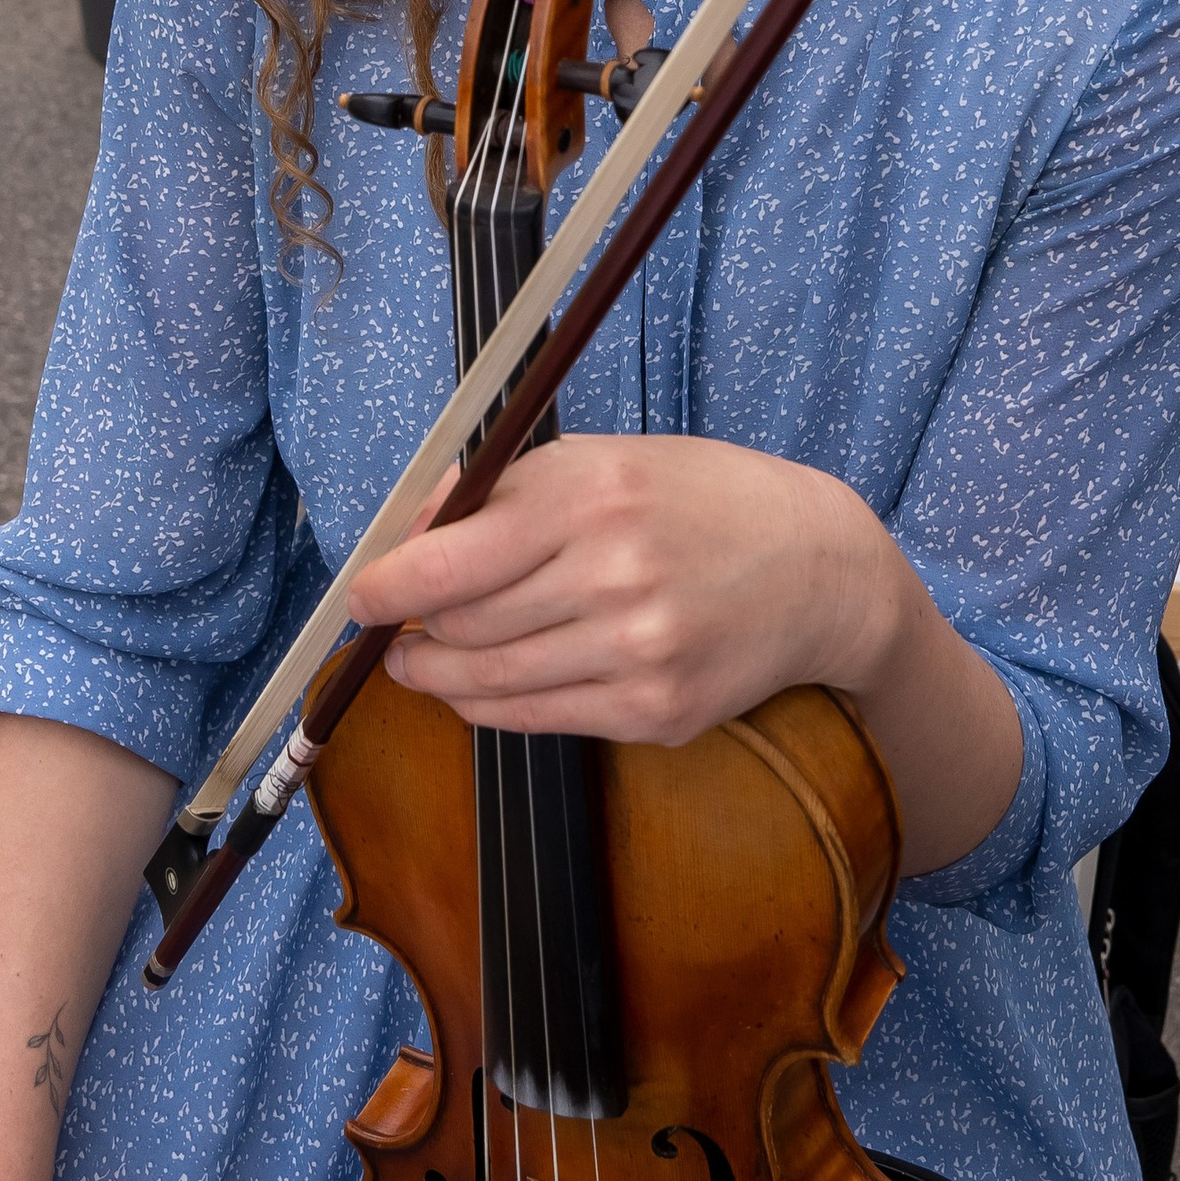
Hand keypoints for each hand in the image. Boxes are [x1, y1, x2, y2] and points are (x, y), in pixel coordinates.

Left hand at [355, 434, 909, 747]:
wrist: (817, 568)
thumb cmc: (699, 500)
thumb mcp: (603, 460)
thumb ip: (501, 490)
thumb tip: (408, 536)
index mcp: (593, 493)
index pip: (453, 558)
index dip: (389, 586)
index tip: (363, 595)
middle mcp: (614, 572)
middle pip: (464, 625)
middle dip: (414, 631)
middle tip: (397, 625)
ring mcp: (638, 650)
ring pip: (490, 681)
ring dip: (439, 675)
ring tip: (423, 660)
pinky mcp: (656, 712)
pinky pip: (538, 720)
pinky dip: (491, 705)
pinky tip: (480, 686)